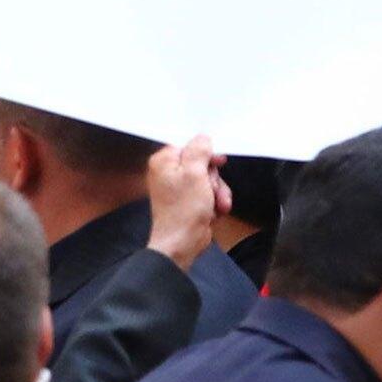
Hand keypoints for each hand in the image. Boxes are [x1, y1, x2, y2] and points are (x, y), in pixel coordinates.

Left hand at [145, 136, 229, 271]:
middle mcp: (168, 173)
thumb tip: (203, 137)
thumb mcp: (195, 173)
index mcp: (164, 161)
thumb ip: (199, 151)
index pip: (189, 145)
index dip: (206, 154)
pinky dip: (215, 202)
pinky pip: (208, 194)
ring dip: (218, 192)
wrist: (182, 243)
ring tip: (217, 205)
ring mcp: (179, 189)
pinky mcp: (189, 202)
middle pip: (202, 164)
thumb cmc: (184, 209)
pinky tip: (216, 212)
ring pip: (209, 180)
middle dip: (214, 178)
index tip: (218, 161)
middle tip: (213, 189)